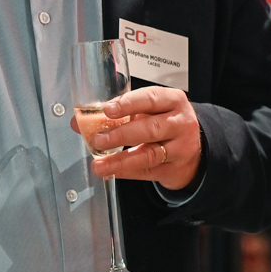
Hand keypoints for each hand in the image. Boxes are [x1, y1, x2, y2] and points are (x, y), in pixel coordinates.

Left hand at [73, 86, 202, 191]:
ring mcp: (180, 148)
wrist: (191, 149)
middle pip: (151, 128)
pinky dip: (127, 172)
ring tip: (99, 164)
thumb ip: (116, 115)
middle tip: (99, 139)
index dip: (128, 104)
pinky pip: (148, 171)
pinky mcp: (174, 168)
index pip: (151, 98)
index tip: (107, 110)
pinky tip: (111, 172)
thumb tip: (79, 122)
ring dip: (121, 160)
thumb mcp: (147, 112)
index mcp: (173, 101)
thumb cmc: (164, 123)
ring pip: (150, 154)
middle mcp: (180, 123)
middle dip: (121, 134)